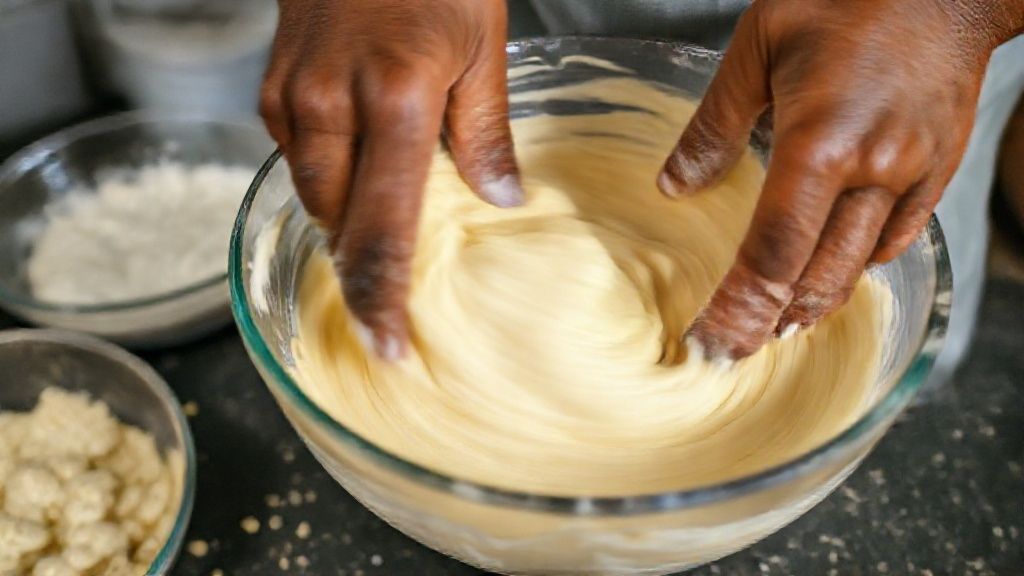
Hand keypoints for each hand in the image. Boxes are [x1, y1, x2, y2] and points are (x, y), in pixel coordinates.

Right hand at [260, 0, 519, 359]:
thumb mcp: (482, 43)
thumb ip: (484, 129)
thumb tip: (500, 200)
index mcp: (396, 100)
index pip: (383, 228)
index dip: (383, 297)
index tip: (390, 347)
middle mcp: (331, 104)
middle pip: (337, 223)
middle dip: (361, 272)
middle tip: (389, 313)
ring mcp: (293, 94)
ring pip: (312, 195)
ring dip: (344, 229)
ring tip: (376, 257)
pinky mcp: (273, 84)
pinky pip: (296, 156)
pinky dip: (326, 183)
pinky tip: (355, 183)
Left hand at [658, 0, 1023, 360]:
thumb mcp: (758, 46)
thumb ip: (714, 125)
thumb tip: (675, 184)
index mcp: (819, 142)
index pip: (772, 254)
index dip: (739, 310)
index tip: (713, 346)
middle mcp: (871, 169)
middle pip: (817, 275)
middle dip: (773, 321)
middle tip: (738, 348)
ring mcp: (913, 172)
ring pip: (859, 264)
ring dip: (816, 300)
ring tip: (781, 320)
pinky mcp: (940, 167)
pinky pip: (898, 236)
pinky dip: (861, 263)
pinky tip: (837, 269)